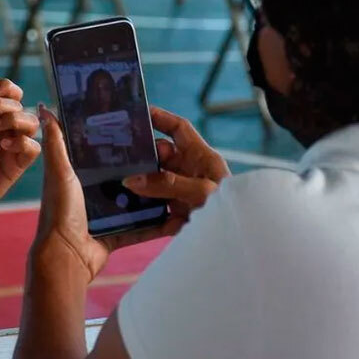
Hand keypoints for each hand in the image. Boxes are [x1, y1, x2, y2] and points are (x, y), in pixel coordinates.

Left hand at [0, 78, 39, 202]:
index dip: (4, 86)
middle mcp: (10, 126)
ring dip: (12, 119)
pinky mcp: (22, 161)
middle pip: (18, 104)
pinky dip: (21, 142)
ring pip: (31, 121)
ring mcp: (18, 142)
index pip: (10, 92)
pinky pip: (34, 147)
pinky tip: (4, 145)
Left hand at [31, 105, 176, 284]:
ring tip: (176, 183)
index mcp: (76, 177)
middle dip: (141, 169)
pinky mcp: (114, 235)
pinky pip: (140, 229)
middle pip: (120, 178)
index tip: (139, 130)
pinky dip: (157, 225)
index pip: (97, 154)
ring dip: (153, 197)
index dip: (115, 143)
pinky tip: (177, 217)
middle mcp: (89, 195)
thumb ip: (55, 143)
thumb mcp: (59, 171)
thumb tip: (45, 108)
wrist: (66, 257)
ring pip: (133, 203)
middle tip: (167, 155)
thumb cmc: (60, 211)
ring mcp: (103, 216)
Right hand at [122, 106, 227, 231]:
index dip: (161, 118)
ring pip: (154, 181)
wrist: (243, 246)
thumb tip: (132, 180)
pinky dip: (143, 208)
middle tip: (118, 155)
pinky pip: (155, 206)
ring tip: (116, 181)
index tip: (139, 112)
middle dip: (142, 155)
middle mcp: (191, 172)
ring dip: (139, 183)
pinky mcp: (178, 214)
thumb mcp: (201, 192)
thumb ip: (167, 184)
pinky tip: (129, 210)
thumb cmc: (232, 210)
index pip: (179, 130)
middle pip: (161, 156)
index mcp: (202, 158)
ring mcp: (184, 193)